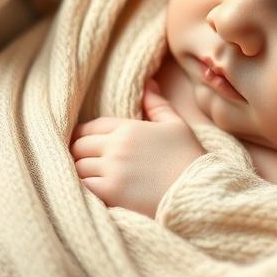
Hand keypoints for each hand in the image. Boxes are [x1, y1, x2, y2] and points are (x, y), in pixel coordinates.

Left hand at [70, 79, 205, 218]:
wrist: (198, 191)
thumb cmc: (189, 158)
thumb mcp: (176, 125)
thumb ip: (157, 104)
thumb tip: (148, 84)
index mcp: (129, 128)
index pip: (91, 127)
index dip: (84, 135)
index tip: (85, 144)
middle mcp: (117, 146)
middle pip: (79, 146)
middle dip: (81, 153)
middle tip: (86, 162)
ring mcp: (112, 169)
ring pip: (78, 166)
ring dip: (81, 171)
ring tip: (89, 177)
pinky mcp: (111, 192)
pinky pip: (83, 185)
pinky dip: (84, 187)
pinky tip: (93, 191)